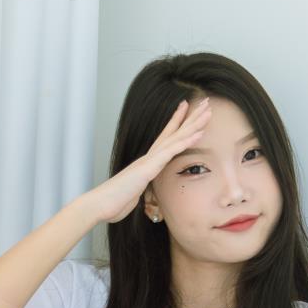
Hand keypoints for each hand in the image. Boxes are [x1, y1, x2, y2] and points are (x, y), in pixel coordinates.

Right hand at [93, 97, 211, 225]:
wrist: (99, 205)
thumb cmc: (114, 201)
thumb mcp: (133, 194)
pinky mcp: (148, 168)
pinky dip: (185, 141)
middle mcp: (148, 157)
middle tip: (205, 102)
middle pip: (174, 132)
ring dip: (193, 124)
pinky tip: (198, 132)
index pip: (166, 138)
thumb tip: (141, 190)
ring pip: (175, 137)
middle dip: (190, 117)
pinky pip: (170, 152)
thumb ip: (140, 188)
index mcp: (146, 163)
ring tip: (208, 110)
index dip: (177, 123)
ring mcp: (148, 161)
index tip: (187, 108)